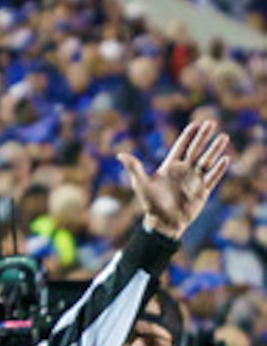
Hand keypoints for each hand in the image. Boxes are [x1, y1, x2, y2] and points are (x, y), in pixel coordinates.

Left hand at [123, 116, 231, 238]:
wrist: (162, 224)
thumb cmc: (150, 204)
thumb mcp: (141, 184)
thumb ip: (134, 168)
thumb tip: (120, 154)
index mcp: (170, 167)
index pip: (181, 147)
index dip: (188, 135)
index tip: (196, 123)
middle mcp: (184, 171)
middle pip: (196, 150)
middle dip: (203, 137)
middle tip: (212, 122)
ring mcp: (195, 180)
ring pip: (207, 161)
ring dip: (215, 149)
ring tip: (224, 137)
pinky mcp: (203, 191)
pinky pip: (213, 178)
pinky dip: (219, 169)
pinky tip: (225, 159)